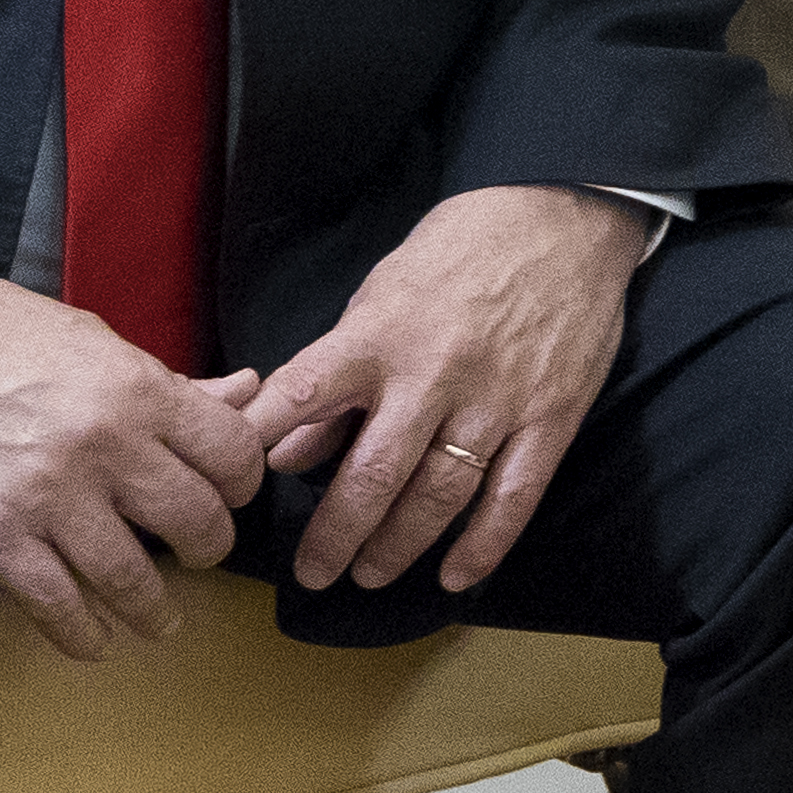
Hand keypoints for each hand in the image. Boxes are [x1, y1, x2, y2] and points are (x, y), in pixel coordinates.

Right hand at [0, 278, 268, 663]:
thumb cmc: (15, 340)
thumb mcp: (106, 345)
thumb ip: (178, 385)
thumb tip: (250, 391)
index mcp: (139, 392)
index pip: (231, 453)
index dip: (244, 481)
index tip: (231, 494)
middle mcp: (104, 447)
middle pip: (194, 521)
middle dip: (209, 547)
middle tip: (199, 552)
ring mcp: (48, 498)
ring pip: (131, 579)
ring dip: (155, 610)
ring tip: (160, 619)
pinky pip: (56, 606)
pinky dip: (84, 635)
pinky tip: (97, 639)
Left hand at [248, 185, 653, 596]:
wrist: (563, 217)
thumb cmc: (458, 252)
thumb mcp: (380, 294)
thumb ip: (335, 374)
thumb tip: (286, 453)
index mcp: (381, 335)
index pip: (304, 395)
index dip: (261, 444)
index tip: (229, 489)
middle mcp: (435, 373)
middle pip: (377, 474)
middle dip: (337, 534)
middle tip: (314, 573)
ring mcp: (498, 399)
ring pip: (441, 494)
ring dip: (399, 545)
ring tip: (369, 575)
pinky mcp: (551, 416)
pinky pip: (514, 496)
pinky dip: (484, 544)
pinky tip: (455, 574)